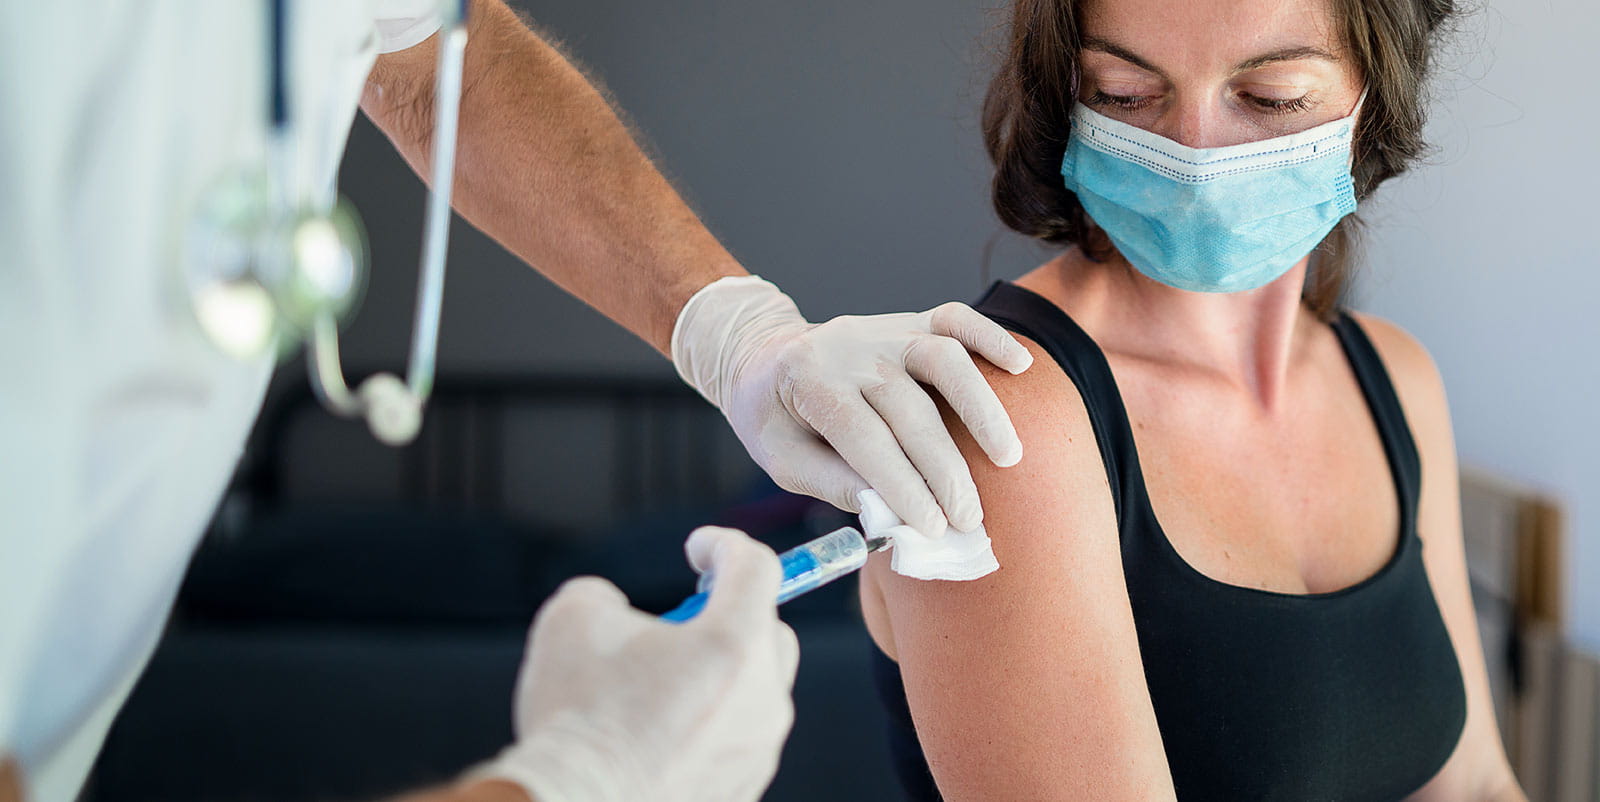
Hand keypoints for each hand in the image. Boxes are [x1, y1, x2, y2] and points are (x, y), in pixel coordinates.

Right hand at [471, 527, 798, 801]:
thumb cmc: (576, 719)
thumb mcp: (575, 616)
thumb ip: (608, 595)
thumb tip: (617, 612)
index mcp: (733, 644)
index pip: (758, 568)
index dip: (725, 546)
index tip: (699, 549)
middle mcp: (762, 698)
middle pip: (768, 632)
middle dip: (728, 617)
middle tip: (678, 625)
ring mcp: (757, 749)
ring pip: (755, 691)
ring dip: (718, 676)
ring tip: (657, 688)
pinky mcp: (744, 787)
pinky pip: (738, 738)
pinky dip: (710, 725)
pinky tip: (660, 732)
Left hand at [672, 276, 1032, 534]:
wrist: (765, 357)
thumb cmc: (774, 417)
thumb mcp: (780, 458)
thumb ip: (830, 482)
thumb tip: (887, 511)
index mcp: (809, 382)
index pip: (864, 437)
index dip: (902, 484)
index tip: (932, 526)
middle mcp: (849, 349)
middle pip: (909, 408)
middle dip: (943, 469)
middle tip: (969, 518)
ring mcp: (883, 330)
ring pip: (942, 356)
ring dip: (980, 407)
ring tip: (1008, 457)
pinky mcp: (909, 322)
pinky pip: (955, 318)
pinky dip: (990, 337)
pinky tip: (1020, 367)